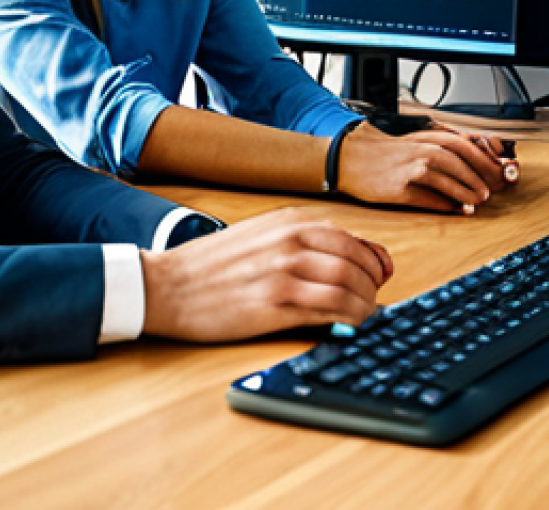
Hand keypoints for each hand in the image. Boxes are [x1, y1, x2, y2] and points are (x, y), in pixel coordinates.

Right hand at [140, 207, 392, 342]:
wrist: (168, 285)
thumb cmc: (213, 264)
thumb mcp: (262, 236)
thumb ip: (303, 241)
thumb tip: (352, 255)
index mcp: (290, 222)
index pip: (353, 240)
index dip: (374, 261)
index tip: (380, 275)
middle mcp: (291, 243)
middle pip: (358, 264)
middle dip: (373, 285)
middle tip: (373, 300)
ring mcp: (284, 274)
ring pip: (349, 288)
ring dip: (366, 305)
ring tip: (362, 315)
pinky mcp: (274, 306)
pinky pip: (330, 312)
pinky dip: (349, 320)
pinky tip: (348, 325)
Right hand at [337, 121, 519, 213]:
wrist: (351, 159)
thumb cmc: (386, 153)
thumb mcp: (415, 143)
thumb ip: (441, 149)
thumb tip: (473, 163)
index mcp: (426, 138)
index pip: (464, 145)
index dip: (484, 159)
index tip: (499, 170)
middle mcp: (420, 150)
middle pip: (460, 161)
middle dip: (481, 176)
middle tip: (493, 189)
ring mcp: (410, 169)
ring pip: (448, 180)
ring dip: (467, 191)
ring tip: (479, 200)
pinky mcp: (400, 189)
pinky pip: (429, 199)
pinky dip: (447, 205)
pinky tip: (458, 210)